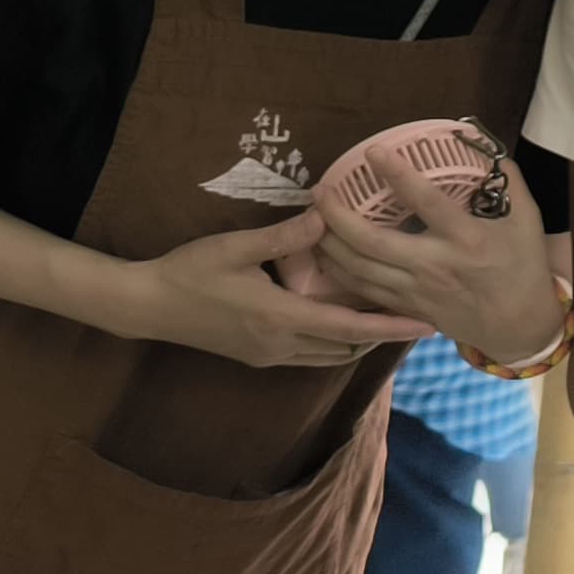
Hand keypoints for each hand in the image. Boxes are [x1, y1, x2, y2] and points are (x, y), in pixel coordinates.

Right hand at [111, 213, 428, 367]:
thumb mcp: (235, 247)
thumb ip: (283, 236)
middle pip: (347, 347)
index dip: (391, 327)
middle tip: (414, 312)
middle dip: (382, 333)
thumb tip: (325, 216)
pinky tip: (342, 320)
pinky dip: (335, 342)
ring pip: (330, 355)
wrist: (148, 307)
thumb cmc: (190, 272)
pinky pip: (311, 355)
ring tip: (387, 315)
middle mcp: (281, 345)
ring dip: (359, 339)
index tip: (425, 325)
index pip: (350, 328)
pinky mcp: (258, 357)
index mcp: (281, 319)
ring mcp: (269, 355)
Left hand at [301, 125, 560, 355]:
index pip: (426, 202)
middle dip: (338, 216)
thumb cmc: (522, 267)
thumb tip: (480, 147)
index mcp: (467, 239)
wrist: (519, 325)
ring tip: (312, 217)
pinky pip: (364, 291)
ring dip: (330, 243)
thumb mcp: (527, 220)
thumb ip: (507, 183)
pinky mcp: (407, 308)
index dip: (397, 175)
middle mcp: (436, 266)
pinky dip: (339, 272)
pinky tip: (324, 253)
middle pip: (373, 242)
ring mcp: (417, 291)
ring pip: (360, 269)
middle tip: (319, 190)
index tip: (373, 151)